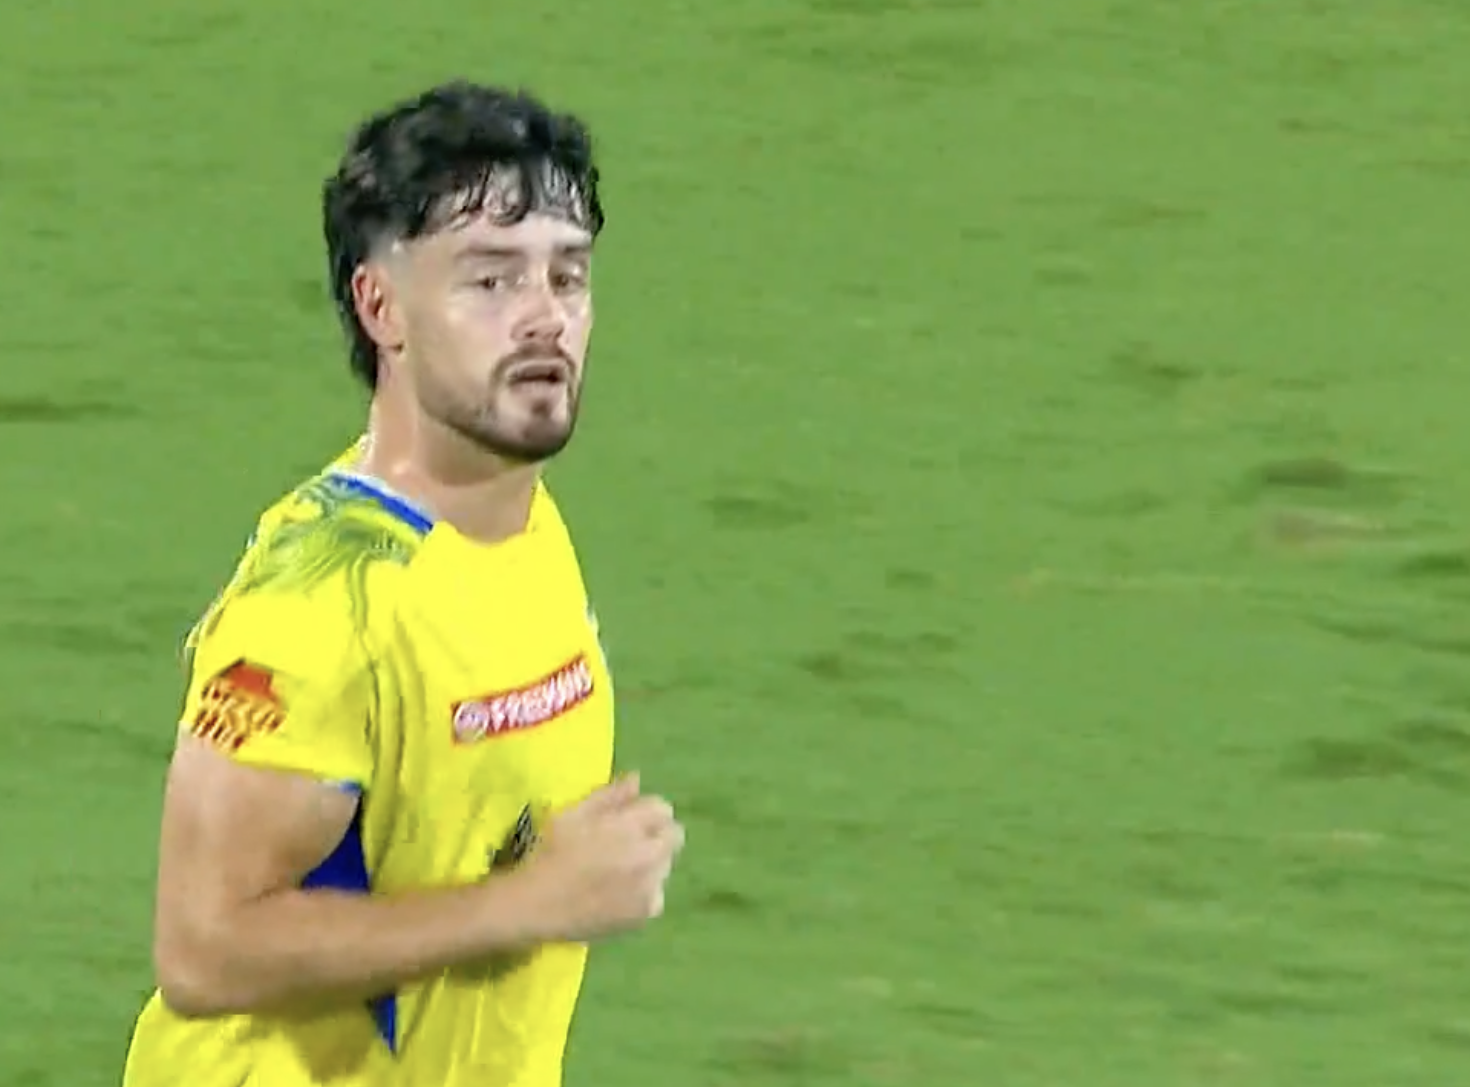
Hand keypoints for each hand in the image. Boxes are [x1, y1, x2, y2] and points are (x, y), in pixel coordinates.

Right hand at [511, 773, 683, 942]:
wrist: (537, 905)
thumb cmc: (551, 852)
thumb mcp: (574, 813)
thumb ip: (610, 795)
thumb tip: (636, 780)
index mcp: (629, 826)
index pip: (662, 808)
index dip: (647, 810)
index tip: (631, 818)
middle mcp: (647, 854)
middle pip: (675, 836)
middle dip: (657, 834)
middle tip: (630, 843)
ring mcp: (650, 886)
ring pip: (666, 864)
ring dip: (652, 862)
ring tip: (620, 870)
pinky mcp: (646, 912)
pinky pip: (657, 893)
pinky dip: (644, 892)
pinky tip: (618, 894)